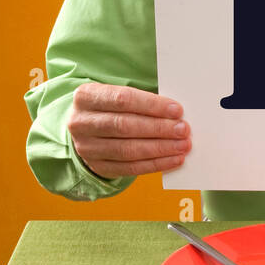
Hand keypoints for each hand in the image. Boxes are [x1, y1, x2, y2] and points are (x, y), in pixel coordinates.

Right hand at [67, 83, 190, 177]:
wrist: (85, 130)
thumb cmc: (109, 109)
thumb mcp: (115, 96)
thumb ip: (140, 102)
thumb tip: (175, 114)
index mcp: (86, 97)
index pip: (123, 99)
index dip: (152, 105)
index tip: (177, 110)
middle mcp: (81, 123)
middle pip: (125, 126)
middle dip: (158, 128)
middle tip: (183, 130)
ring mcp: (87, 148)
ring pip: (128, 150)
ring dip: (160, 148)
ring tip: (182, 146)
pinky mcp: (98, 166)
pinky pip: (130, 168)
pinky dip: (155, 164)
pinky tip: (173, 159)